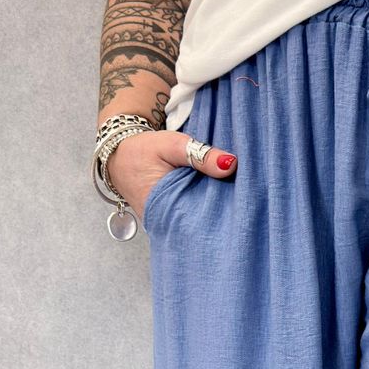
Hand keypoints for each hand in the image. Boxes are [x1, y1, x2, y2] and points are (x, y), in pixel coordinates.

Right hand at [108, 126, 237, 226]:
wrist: (118, 152)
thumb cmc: (143, 149)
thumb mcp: (172, 145)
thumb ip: (201, 155)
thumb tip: (231, 164)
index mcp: (165, 210)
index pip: (204, 221)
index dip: (226, 213)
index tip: (248, 202)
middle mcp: (166, 223)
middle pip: (204, 224)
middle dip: (225, 214)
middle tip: (249, 201)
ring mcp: (167, 223)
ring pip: (199, 221)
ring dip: (216, 211)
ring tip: (239, 200)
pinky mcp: (169, 218)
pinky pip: (192, 216)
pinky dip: (206, 208)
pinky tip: (222, 199)